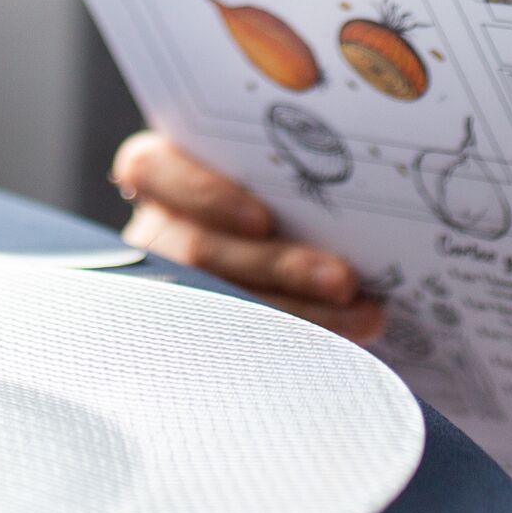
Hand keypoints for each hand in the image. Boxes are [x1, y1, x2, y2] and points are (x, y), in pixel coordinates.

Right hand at [112, 131, 383, 343]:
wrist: (300, 240)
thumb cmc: (287, 190)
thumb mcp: (277, 172)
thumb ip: (289, 171)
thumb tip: (353, 177)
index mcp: (164, 170)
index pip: (150, 169)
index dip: (204, 196)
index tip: (263, 221)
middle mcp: (159, 227)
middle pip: (198, 251)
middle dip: (278, 267)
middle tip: (343, 280)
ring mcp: (173, 281)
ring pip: (220, 304)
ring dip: (298, 310)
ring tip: (362, 315)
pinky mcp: (201, 325)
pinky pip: (238, 344)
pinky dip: (297, 340)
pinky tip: (344, 340)